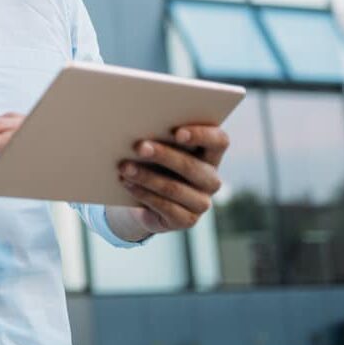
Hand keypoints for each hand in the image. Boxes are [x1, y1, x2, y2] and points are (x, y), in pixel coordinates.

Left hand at [113, 124, 229, 237]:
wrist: (143, 199)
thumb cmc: (152, 162)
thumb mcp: (158, 148)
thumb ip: (157, 136)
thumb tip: (134, 123)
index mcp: (210, 154)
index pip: (219, 141)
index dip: (202, 135)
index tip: (177, 132)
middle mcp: (210, 179)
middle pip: (191, 166)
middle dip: (163, 155)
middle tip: (139, 146)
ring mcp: (201, 203)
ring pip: (174, 188)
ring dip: (146, 177)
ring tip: (124, 167)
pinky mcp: (187, 220)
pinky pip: (165, 207)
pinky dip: (143, 194)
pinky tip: (127, 183)